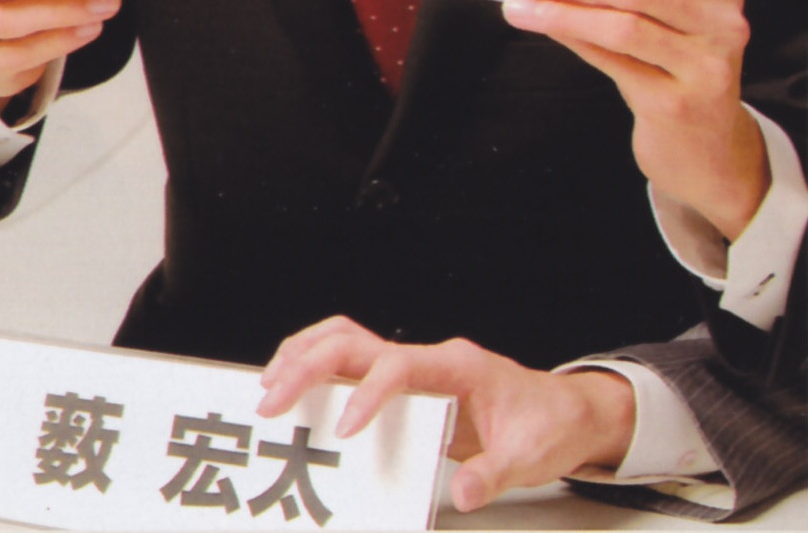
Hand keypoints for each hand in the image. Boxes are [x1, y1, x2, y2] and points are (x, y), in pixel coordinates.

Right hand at [257, 316, 634, 512]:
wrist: (565, 411)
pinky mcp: (406, 382)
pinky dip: (317, 369)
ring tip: (268, 386)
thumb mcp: (529, 457)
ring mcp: (415, 365)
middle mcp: (429, 357)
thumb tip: (460, 492)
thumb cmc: (546, 425)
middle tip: (271, 398)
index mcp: (456, 365)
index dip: (367, 394)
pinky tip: (294, 392)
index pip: (397, 365)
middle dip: (308, 364)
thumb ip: (492, 473)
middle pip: (355, 340)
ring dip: (303, 356)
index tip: (344, 429)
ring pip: (346, 339)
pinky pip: (352, 363)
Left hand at [503, 0, 765, 239]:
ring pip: (624, 27)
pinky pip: (613, 63)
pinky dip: (573, 39)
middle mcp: (722, 24)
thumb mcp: (673, 17)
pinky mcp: (676, 105)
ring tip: (520, 2)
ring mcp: (704, 68)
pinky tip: (542, 25)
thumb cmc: (673, 63)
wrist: (706, 147)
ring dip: (563, 11)